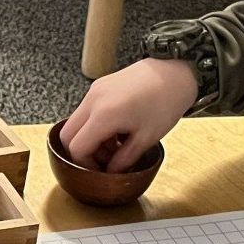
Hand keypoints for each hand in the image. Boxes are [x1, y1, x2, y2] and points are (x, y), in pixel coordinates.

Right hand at [60, 58, 197, 171]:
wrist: (176, 72)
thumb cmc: (166, 102)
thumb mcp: (146, 138)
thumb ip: (124, 159)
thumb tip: (111, 172)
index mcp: (103, 115)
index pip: (76, 148)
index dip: (85, 165)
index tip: (100, 171)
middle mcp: (92, 100)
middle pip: (67, 135)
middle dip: (83, 152)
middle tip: (105, 161)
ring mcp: (94, 91)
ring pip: (76, 123)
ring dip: (90, 139)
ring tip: (116, 146)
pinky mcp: (100, 86)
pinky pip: (86, 111)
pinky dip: (95, 125)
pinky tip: (117, 130)